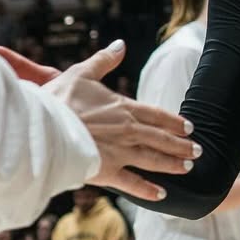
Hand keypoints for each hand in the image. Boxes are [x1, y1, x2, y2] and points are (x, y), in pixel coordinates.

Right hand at [0, 39, 198, 201]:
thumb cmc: (58, 100)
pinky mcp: (106, 172)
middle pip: (161, 138)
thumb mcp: (81, 73)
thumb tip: (120, 44)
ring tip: (187, 168)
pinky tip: (161, 195)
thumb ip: (104, 60)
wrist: (41, 128)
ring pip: (154, 159)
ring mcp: (119, 153)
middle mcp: (127, 131)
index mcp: (122, 107)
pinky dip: (148, 190)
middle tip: (198, 151)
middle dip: (181, 145)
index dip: (174, 121)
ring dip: (172, 164)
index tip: (189, 127)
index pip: (157, 115)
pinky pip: (132, 183)